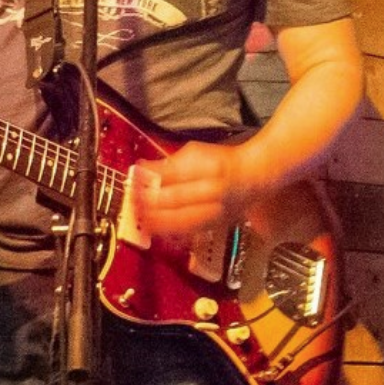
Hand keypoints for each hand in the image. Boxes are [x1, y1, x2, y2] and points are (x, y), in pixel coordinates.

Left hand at [131, 141, 248, 237]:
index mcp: (208, 168)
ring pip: (182, 221)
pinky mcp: (214, 226)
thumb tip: (143, 167)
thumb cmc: (220, 161)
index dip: (151, 178)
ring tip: (139, 217)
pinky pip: (189, 232)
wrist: (251, 178)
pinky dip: (170, 232)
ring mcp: (215, 212)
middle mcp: (213, 192)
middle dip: (150, 201)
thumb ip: (169, 162)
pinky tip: (155, 230)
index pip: (174, 174)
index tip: (134, 179)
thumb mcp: (194, 152)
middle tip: (132, 200)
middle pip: (176, 199)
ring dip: (157, 220)